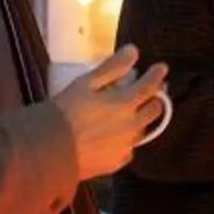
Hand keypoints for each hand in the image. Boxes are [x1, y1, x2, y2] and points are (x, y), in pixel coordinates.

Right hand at [53, 46, 170, 179]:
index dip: (157, 75)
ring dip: (145, 119)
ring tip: (139, 112)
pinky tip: (122, 138)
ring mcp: (126, 146)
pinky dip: (129, 140)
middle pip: (154, 110)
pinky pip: (129, 150)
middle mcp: (131, 126)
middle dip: (158, 98)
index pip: (150, 86)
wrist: (51, 149)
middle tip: (157, 90)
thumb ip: (112, 67)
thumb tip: (134, 51)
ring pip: (144, 130)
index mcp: (125, 103)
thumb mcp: (86, 83)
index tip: (162, 67)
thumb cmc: (65, 111)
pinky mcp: (116, 162)